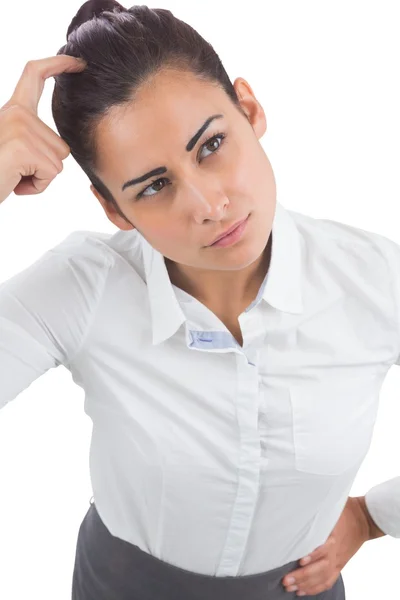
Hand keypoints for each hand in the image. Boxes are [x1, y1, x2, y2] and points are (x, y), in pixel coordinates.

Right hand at [0, 55, 85, 204]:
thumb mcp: (11, 145)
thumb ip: (30, 136)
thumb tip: (58, 146)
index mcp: (13, 109)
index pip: (35, 75)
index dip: (58, 65)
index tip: (78, 62)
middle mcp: (17, 114)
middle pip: (61, 145)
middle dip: (45, 166)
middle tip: (15, 169)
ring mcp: (21, 128)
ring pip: (58, 162)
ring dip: (40, 177)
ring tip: (13, 174)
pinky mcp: (24, 147)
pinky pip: (51, 174)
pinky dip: (37, 186)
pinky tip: (15, 182)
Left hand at [281, 496, 370, 595]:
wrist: (364, 520)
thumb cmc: (344, 510)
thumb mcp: (332, 505)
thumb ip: (317, 507)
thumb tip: (299, 501)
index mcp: (334, 535)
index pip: (324, 548)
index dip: (313, 555)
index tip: (300, 560)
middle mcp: (335, 551)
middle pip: (320, 567)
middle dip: (303, 576)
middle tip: (286, 579)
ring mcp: (338, 560)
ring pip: (322, 577)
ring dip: (306, 584)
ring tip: (290, 587)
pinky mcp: (339, 565)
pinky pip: (328, 581)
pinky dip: (315, 588)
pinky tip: (302, 591)